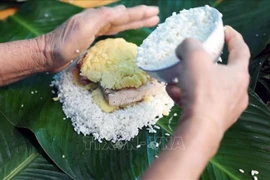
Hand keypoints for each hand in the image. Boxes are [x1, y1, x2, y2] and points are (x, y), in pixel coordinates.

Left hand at [43, 5, 158, 71]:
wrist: (49, 54)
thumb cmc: (65, 43)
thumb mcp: (84, 27)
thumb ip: (103, 17)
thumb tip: (123, 10)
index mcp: (98, 17)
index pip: (124, 14)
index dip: (140, 13)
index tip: (155, 12)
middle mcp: (98, 21)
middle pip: (125, 17)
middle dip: (141, 16)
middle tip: (156, 15)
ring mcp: (95, 29)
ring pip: (120, 24)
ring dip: (135, 22)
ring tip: (148, 21)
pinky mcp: (92, 39)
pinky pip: (112, 31)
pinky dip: (122, 28)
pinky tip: (125, 28)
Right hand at [166, 26, 249, 131]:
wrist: (199, 128)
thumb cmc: (202, 90)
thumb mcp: (194, 58)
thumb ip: (190, 45)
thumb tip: (186, 46)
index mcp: (238, 74)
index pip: (240, 49)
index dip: (233, 37)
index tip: (223, 30)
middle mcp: (237, 91)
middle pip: (221, 71)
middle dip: (203, 65)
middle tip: (191, 61)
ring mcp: (227, 108)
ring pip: (207, 88)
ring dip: (189, 83)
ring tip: (174, 83)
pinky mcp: (215, 119)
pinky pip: (201, 102)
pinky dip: (188, 97)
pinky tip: (174, 96)